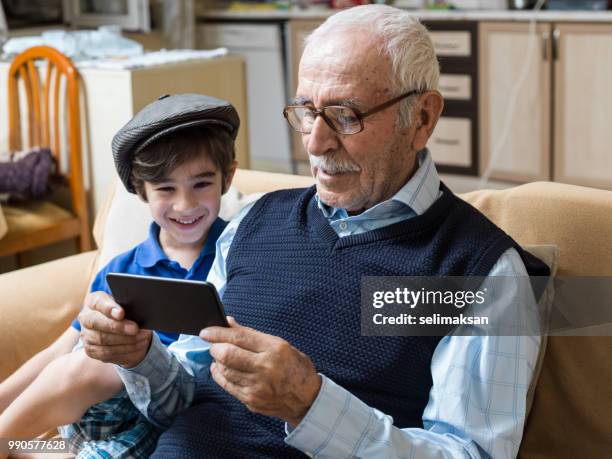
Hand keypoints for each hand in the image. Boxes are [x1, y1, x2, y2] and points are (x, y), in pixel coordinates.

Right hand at [79, 291, 151, 367]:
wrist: (123, 329)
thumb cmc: (125, 312)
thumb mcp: (127, 305)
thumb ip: (129, 305)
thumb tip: (139, 310)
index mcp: (93, 301)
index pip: (97, 302)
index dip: (109, 308)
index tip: (121, 313)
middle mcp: (86, 317)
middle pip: (97, 322)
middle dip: (118, 326)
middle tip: (135, 328)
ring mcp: (86, 335)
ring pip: (102, 339)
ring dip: (125, 340)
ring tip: (142, 337)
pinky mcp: (91, 350)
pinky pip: (106, 352)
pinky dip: (125, 349)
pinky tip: (138, 345)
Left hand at [200, 317, 320, 426]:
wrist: (307, 399)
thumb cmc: (295, 368)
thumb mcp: (281, 345)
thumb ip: (253, 335)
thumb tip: (229, 324)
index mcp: (275, 349)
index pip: (239, 337)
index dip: (218, 333)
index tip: (206, 331)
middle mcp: (265, 367)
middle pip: (227, 354)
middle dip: (214, 347)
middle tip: (213, 344)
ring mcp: (257, 386)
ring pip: (224, 370)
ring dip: (217, 361)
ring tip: (220, 356)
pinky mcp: (250, 400)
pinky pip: (227, 385)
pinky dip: (220, 375)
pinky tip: (222, 369)